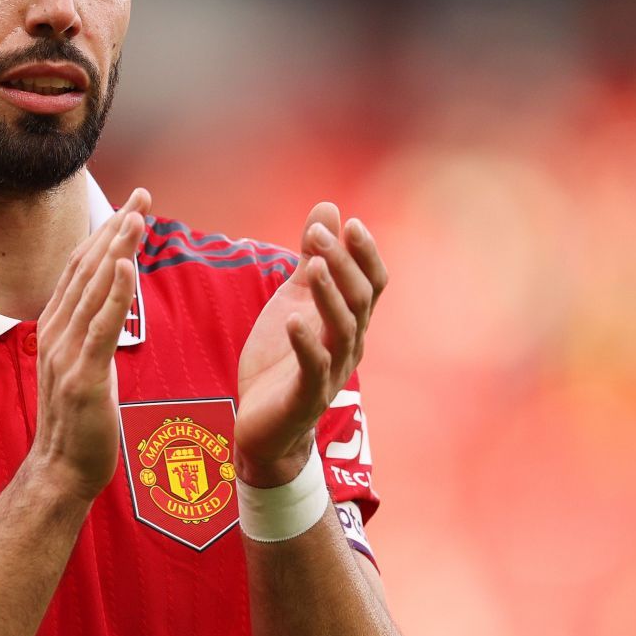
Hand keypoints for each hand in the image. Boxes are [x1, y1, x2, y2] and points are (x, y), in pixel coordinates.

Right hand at [27, 189, 149, 499]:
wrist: (61, 469)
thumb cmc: (78, 420)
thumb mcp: (82, 363)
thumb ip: (90, 329)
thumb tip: (109, 299)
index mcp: (56, 326)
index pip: (81, 267)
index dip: (105, 232)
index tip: (130, 204)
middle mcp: (56, 331)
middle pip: (87, 268)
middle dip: (116, 228)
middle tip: (141, 195)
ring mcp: (66, 353)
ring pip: (93, 290)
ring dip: (116, 250)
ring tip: (137, 217)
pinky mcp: (83, 377)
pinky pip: (101, 328)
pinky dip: (113, 294)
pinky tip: (124, 266)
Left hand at [235, 204, 387, 486]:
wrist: (263, 427)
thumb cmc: (282, 360)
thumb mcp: (293, 300)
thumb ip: (310, 258)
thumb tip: (328, 208)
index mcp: (348, 322)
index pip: (372, 284)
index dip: (366, 254)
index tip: (350, 222)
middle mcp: (348, 346)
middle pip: (359, 300)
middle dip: (341, 264)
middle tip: (319, 234)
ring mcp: (331, 372)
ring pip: (343, 330)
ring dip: (329, 295)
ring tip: (312, 265)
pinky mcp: (306, 397)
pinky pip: (313, 368)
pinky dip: (307, 342)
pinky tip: (295, 319)